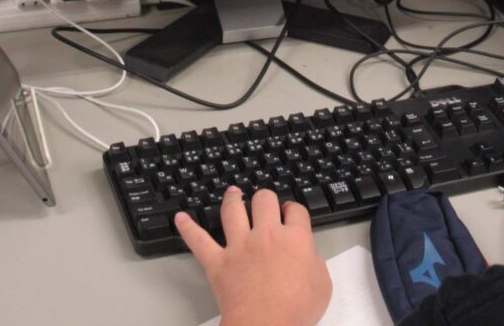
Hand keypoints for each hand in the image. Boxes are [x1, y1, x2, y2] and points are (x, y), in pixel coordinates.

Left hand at [175, 187, 331, 325]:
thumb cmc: (296, 311)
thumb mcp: (322, 285)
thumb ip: (315, 263)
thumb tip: (308, 257)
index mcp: (295, 239)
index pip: (296, 210)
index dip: (294, 209)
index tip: (291, 213)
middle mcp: (266, 235)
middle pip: (264, 200)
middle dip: (266, 198)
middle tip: (265, 202)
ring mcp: (239, 246)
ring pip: (233, 211)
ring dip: (232, 199)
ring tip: (233, 193)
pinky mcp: (218, 263)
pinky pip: (199, 241)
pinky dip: (188, 229)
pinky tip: (180, 219)